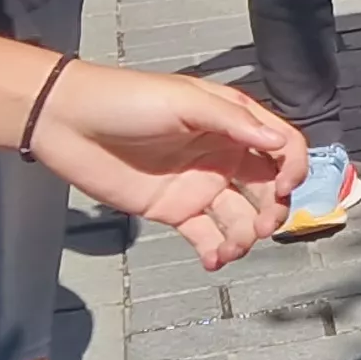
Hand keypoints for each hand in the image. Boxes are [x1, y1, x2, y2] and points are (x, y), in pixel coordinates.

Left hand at [25, 61, 304, 270]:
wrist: (69, 123)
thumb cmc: (126, 99)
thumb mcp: (185, 101)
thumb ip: (233, 122)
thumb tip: (279, 145)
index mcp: (232, 122)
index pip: (281, 146)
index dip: (292, 166)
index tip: (284, 187)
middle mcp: (223, 155)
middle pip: (267, 188)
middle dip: (272, 210)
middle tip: (262, 226)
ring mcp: (200, 185)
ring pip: (240, 218)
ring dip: (245, 236)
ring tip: (232, 247)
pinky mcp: (174, 211)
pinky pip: (206, 236)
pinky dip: (216, 252)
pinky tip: (214, 260)